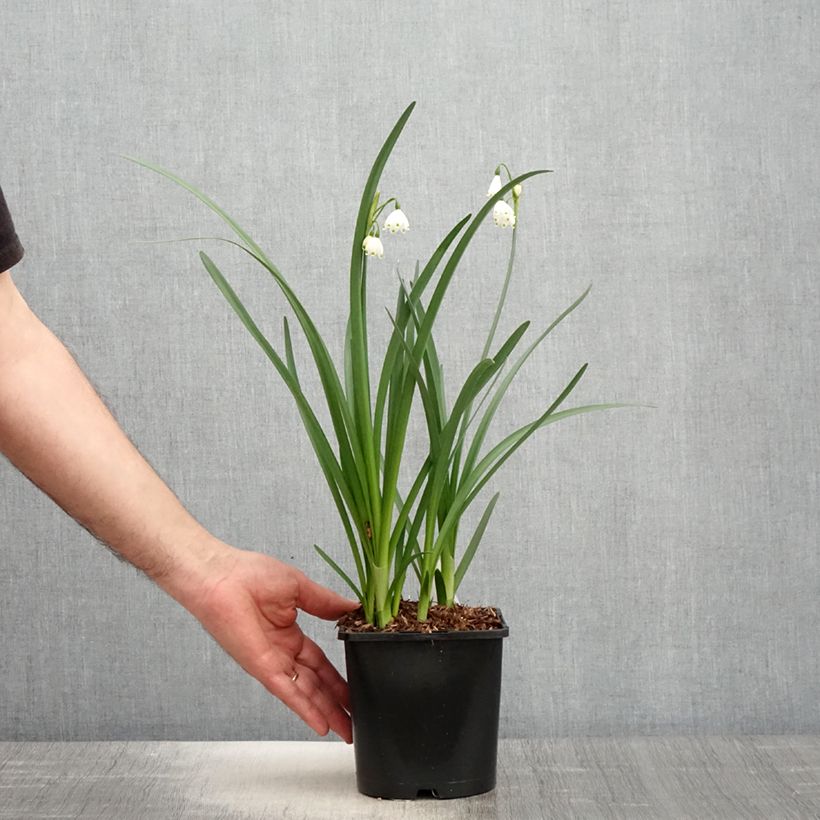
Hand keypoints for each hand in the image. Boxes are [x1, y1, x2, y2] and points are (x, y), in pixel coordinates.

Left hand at [168, 543, 358, 742]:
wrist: (219, 577)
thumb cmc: (248, 574)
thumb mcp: (298, 587)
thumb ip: (325, 602)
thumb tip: (352, 608)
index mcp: (288, 632)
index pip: (319, 662)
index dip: (337, 677)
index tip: (357, 686)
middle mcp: (281, 652)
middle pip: (315, 683)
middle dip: (336, 702)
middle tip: (356, 719)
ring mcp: (272, 662)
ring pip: (306, 693)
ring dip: (326, 712)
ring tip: (347, 730)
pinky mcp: (262, 668)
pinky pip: (288, 692)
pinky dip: (305, 709)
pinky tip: (321, 725)